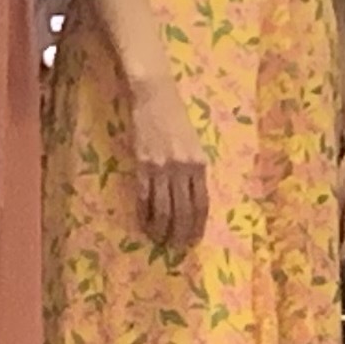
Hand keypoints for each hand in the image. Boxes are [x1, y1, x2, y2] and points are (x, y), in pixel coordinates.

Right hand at [126, 72, 210, 254]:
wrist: (155, 95)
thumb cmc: (175, 118)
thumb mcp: (193, 143)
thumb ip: (194, 168)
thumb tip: (191, 196)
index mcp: (199, 164)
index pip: (201, 204)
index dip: (197, 226)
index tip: (193, 240)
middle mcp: (184, 168)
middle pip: (184, 211)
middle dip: (180, 233)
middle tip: (175, 247)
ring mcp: (162, 167)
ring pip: (163, 209)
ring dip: (160, 229)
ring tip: (158, 240)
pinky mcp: (143, 164)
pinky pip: (144, 197)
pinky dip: (144, 215)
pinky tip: (143, 223)